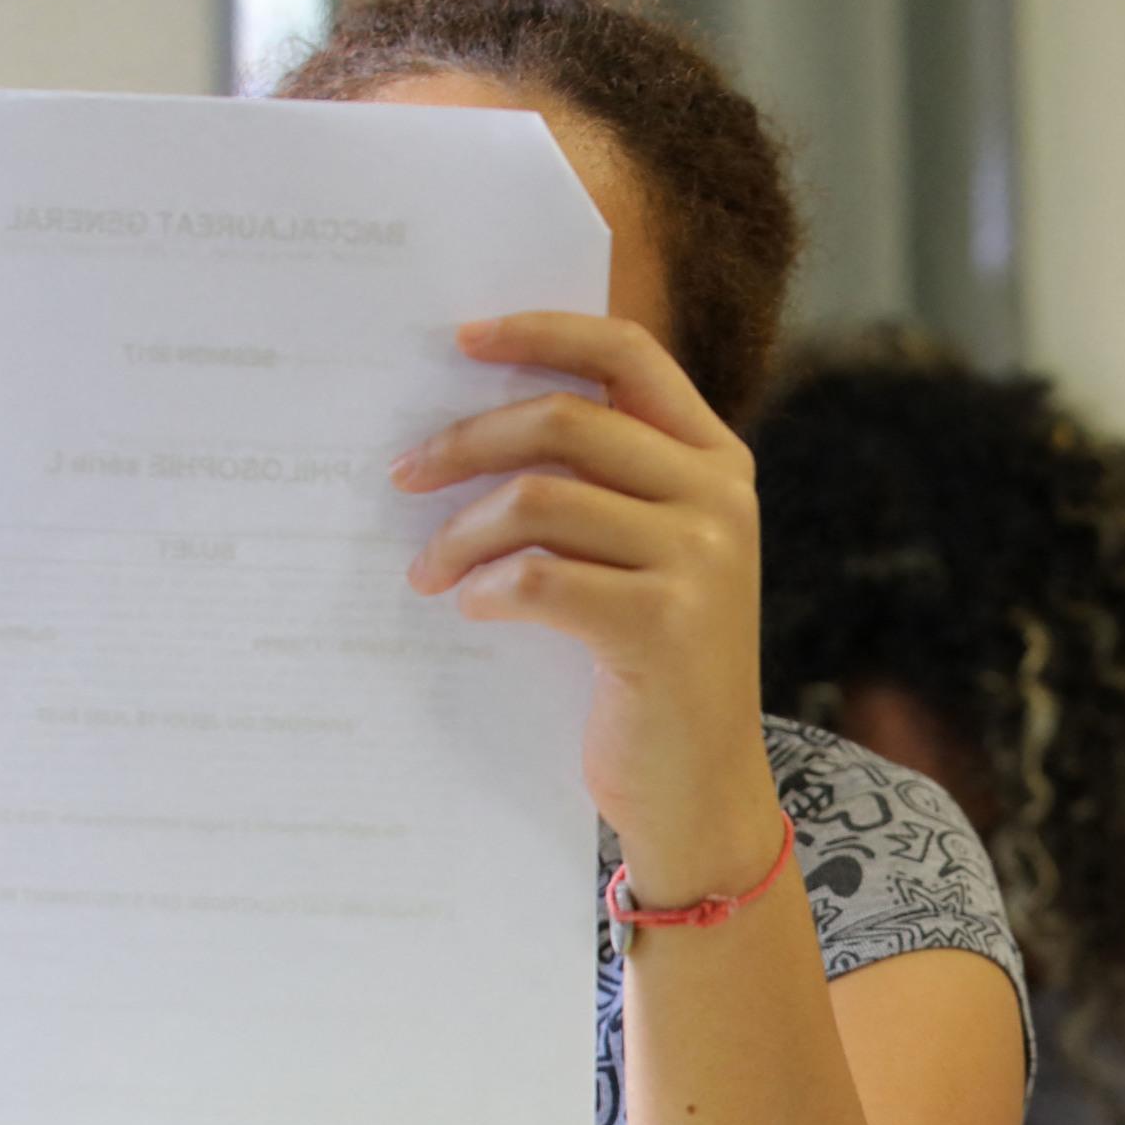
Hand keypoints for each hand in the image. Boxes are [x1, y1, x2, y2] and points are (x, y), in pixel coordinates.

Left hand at [394, 314, 780, 905]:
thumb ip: (602, 488)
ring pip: (539, 499)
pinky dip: (487, 590)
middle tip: (403, 476)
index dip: (541, 332)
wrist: (703, 791)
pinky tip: (475, 611)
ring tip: (428, 569)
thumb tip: (473, 427)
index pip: (628, 354)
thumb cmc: (652, 670)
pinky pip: (538, 577)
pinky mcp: (661, 625)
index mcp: (717, 463)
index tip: (462, 339)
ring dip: (461, 533)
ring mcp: (700, 561)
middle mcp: (721, 499)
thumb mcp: (650, 559)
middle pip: (565, 420)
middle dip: (466, 441)